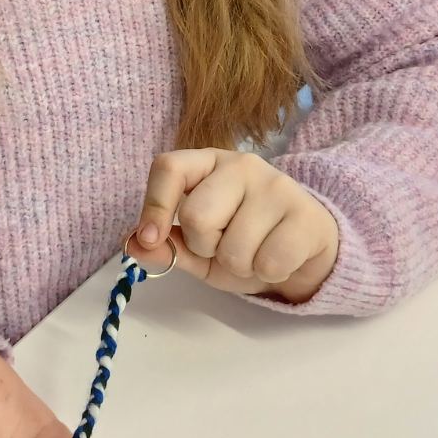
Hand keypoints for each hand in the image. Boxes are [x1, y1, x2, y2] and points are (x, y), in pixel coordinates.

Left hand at [136, 149, 338, 303]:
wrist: (303, 250)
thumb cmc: (244, 242)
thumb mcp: (198, 248)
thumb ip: (167, 246)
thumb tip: (132, 244)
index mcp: (208, 164)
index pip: (170, 167)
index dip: (154, 205)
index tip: (150, 237)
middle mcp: (242, 165)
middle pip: (197, 215)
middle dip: (205, 246)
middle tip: (224, 246)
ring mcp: (277, 185)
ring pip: (234, 247)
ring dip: (239, 265)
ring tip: (254, 253)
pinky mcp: (305, 214)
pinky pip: (268, 262)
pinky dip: (267, 273)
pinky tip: (277, 258)